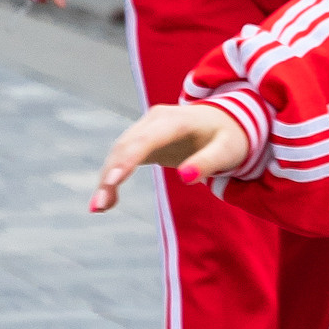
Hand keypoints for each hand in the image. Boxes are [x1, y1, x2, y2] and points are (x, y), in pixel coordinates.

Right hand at [90, 101, 250, 213]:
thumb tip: (185, 177)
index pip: (147, 139)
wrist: (226, 121)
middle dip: (111, 175)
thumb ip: (207, 162)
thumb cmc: (229, 137)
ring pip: (118, 153)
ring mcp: (146, 128)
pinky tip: (106, 202)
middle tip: (100, 205)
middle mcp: (155, 120)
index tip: (114, 180)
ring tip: (99, 208)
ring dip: (106, 180)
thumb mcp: (228, 150)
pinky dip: (112, 178)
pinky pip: (122, 158)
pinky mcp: (142, 140)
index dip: (129, 158)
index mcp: (177, 120)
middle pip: (126, 147)